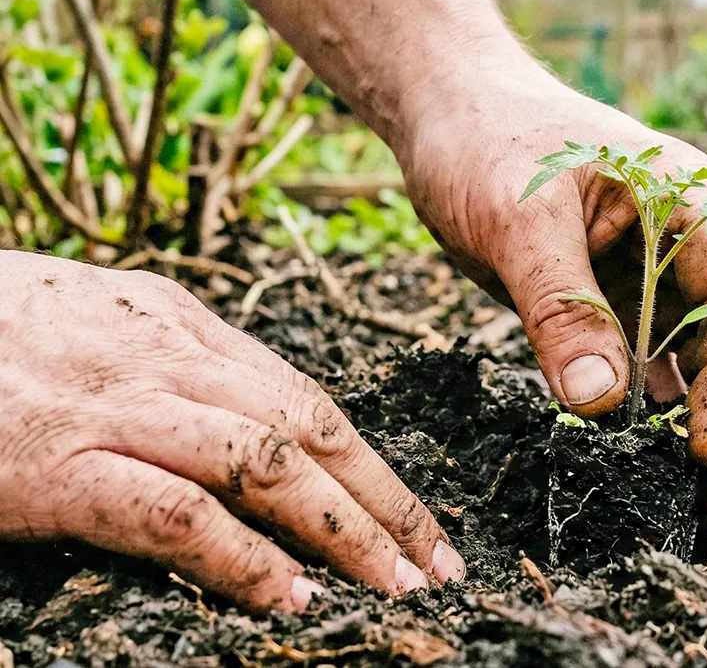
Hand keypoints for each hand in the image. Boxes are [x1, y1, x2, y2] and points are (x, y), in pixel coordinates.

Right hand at [0, 251, 464, 611]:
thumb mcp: (97, 328)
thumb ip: (175, 369)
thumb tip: (255, 427)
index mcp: (179, 323)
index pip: (304, 396)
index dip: (371, 462)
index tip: (414, 514)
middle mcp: (164, 357)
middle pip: (307, 428)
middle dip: (383, 499)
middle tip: (435, 562)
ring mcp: (114, 408)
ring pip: (264, 465)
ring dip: (340, 530)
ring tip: (390, 585)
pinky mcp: (58, 465)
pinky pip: (175, 513)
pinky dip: (241, 557)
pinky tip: (287, 597)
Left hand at [403, 80, 706, 505]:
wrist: (453, 112)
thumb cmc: (485, 143)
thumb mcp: (515, 220)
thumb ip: (561, 306)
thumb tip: (601, 403)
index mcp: (690, 205)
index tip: (702, 451)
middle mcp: (697, 239)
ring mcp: (669, 270)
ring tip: (706, 489)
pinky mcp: (633, 297)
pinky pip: (676, 356)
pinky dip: (682, 403)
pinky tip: (667, 452)